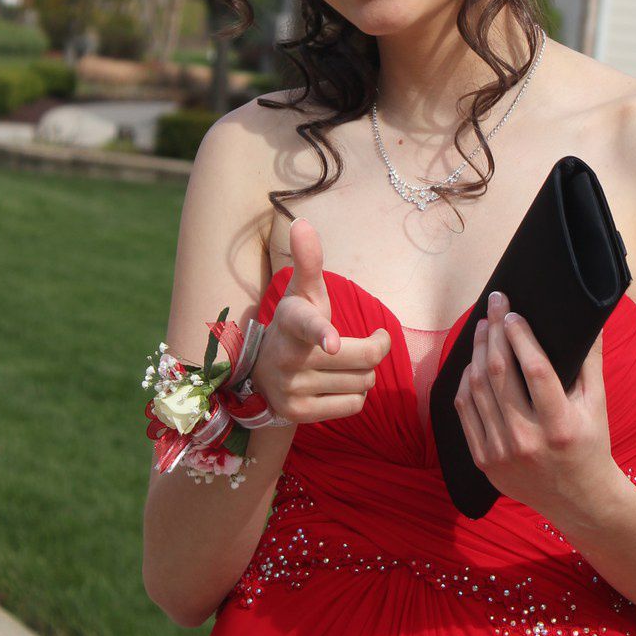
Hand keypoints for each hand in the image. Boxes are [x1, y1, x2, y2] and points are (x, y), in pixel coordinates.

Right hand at [251, 217, 390, 422]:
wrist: (262, 376)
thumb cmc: (295, 326)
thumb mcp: (302, 295)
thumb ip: (308, 261)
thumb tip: (302, 222)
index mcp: (292, 321)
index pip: (307, 324)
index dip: (322, 332)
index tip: (331, 342)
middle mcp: (288, 357)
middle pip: (363, 359)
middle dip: (374, 349)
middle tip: (368, 342)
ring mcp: (292, 389)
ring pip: (363, 383)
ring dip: (363, 373)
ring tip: (341, 365)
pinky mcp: (299, 414)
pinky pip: (354, 406)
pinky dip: (354, 395)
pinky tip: (334, 386)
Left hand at [454, 290, 617, 513]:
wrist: (578, 500)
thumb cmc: (591, 445)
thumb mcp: (598, 405)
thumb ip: (591, 361)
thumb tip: (592, 320)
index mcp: (560, 426)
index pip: (535, 370)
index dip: (521, 337)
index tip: (513, 312)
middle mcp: (528, 440)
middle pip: (500, 374)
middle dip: (496, 332)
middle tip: (494, 304)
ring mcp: (501, 453)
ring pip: (478, 389)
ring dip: (478, 352)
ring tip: (484, 327)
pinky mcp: (484, 461)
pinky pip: (465, 412)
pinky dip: (465, 382)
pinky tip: (473, 362)